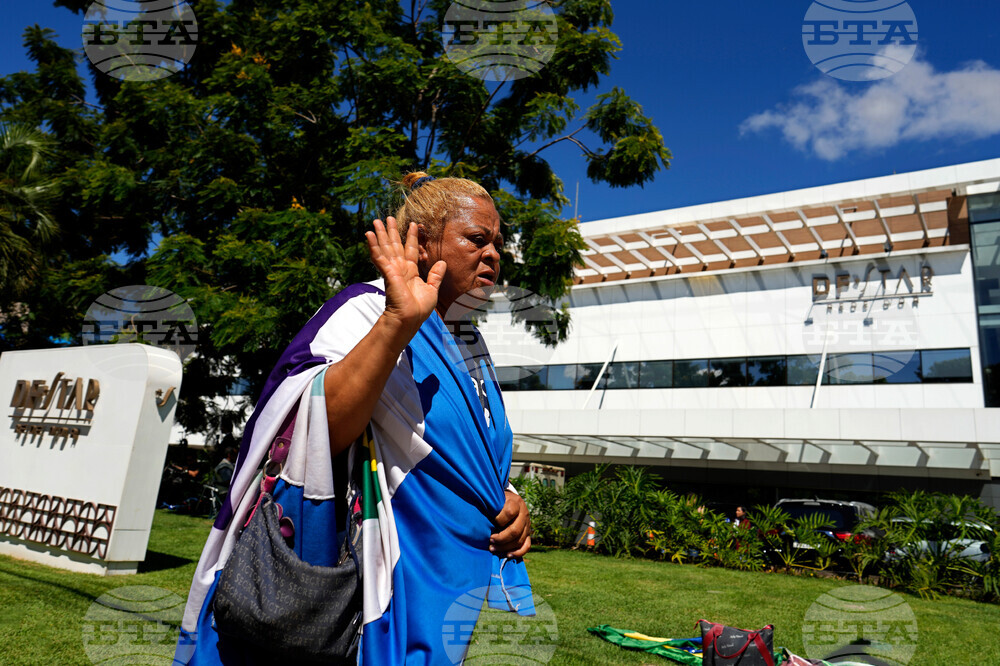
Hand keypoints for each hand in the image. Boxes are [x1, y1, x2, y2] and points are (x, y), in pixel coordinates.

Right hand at [365, 217, 446, 335]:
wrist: (409, 319)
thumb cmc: (419, 309)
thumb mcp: (431, 290)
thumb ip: (435, 276)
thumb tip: (442, 262)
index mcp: (410, 272)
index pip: (410, 249)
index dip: (411, 237)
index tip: (414, 224)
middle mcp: (400, 269)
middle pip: (395, 245)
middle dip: (392, 231)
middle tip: (388, 217)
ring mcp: (392, 270)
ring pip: (385, 247)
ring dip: (381, 234)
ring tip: (377, 220)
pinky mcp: (387, 273)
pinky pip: (378, 256)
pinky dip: (373, 245)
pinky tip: (368, 234)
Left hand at [491, 490, 530, 558]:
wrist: (510, 501)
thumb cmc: (498, 502)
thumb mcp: (495, 501)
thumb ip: (491, 508)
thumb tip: (479, 519)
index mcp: (515, 503)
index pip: (510, 512)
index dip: (499, 519)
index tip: (490, 522)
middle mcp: (524, 514)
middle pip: (515, 530)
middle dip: (501, 538)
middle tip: (490, 540)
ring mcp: (527, 525)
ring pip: (520, 540)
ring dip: (505, 547)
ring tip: (493, 548)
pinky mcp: (528, 533)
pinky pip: (526, 545)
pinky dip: (518, 552)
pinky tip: (507, 554)